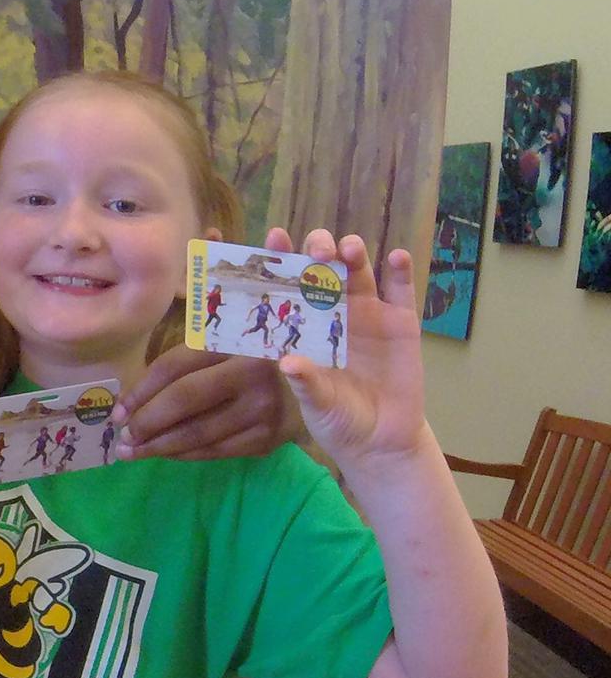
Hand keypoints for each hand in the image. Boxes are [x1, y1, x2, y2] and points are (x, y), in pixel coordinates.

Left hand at [115, 226, 304, 460]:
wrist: (343, 380)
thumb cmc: (287, 333)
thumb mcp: (261, 300)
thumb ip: (227, 274)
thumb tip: (212, 232)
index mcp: (242, 337)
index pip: (177, 365)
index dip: (144, 388)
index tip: (118, 407)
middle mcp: (255, 373)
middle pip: (185, 400)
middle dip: (146, 420)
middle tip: (118, 435)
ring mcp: (265, 409)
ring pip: (200, 431)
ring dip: (160, 444)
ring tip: (129, 450)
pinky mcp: (272, 437)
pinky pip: (221, 450)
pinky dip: (188, 454)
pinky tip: (166, 454)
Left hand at [278, 229, 425, 470]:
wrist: (381, 440)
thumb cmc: (338, 419)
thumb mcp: (318, 404)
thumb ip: (306, 383)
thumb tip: (287, 363)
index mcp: (304, 327)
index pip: (288, 286)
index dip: (282, 260)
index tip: (274, 237)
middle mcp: (334, 313)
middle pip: (324, 269)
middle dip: (319, 251)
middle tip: (317, 251)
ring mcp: (369, 314)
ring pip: (359, 272)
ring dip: (353, 254)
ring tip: (349, 249)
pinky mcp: (402, 323)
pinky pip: (402, 291)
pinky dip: (399, 272)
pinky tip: (396, 257)